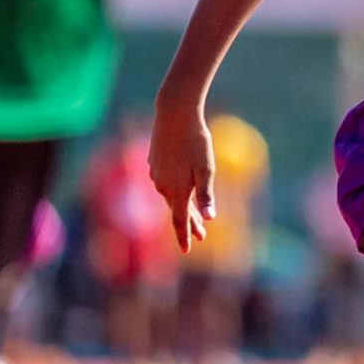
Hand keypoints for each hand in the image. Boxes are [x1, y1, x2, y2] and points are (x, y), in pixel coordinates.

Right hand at [147, 100, 216, 254]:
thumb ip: (206, 195)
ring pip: (170, 195)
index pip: (179, 221)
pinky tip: (181, 186)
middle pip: (176, 210)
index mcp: (176, 191)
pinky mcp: (154, 162)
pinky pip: (165, 181)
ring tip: (194, 213)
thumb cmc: (195, 140)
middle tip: (201, 235)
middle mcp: (162, 185)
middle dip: (189, 223)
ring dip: (182, 205)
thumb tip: (209, 218)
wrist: (174, 113)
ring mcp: (156, 173)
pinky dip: (175, 189)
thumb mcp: (206, 169)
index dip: (184, 236)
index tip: (188, 250)